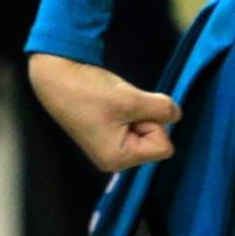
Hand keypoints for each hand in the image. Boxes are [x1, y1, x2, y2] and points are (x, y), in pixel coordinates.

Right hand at [28, 53, 182, 173]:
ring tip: (113, 104)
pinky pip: (137, 122)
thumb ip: (161, 110)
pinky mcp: (110, 133)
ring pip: (148, 129)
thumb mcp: (132, 100)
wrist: (57, 75)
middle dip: (147, 118)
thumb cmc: (89, 91)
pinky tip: (112, 104)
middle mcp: (115, 160)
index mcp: (118, 159)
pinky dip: (132, 109)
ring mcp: (111, 147)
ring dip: (138, 111)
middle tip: (120, 107)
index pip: (164, 148)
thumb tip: (177, 115)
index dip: (154, 125)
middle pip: (156, 140)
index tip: (129, 113)